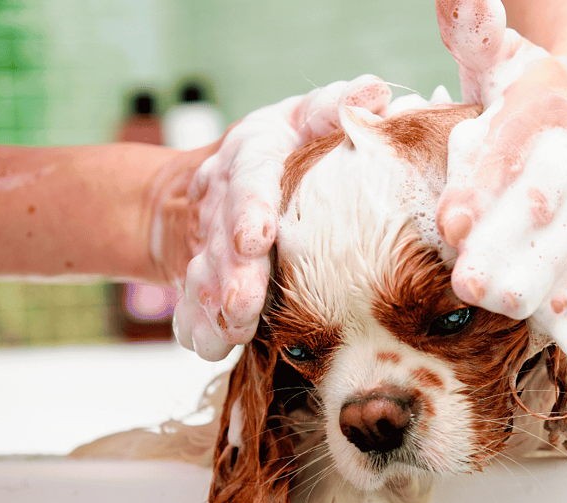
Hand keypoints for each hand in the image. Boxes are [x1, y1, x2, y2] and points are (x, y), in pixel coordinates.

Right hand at [150, 76, 392, 360]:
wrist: (223, 176)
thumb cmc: (293, 145)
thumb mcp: (309, 117)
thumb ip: (337, 106)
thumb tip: (375, 91)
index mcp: (254, 151)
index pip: (249, 174)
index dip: (251, 207)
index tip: (257, 240)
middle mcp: (224, 192)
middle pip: (223, 235)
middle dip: (233, 272)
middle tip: (245, 306)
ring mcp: (208, 234)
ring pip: (205, 271)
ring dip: (216, 304)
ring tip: (233, 332)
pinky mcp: (200, 270)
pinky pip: (192, 300)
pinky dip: (197, 325)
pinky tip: (209, 346)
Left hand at [435, 0, 566, 351]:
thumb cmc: (537, 91)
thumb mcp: (503, 58)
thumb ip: (474, 34)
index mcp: (551, 103)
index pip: (514, 147)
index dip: (483, 187)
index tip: (451, 223)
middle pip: (547, 202)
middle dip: (507, 244)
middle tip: (469, 281)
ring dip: (540, 276)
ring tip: (502, 304)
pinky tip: (554, 314)